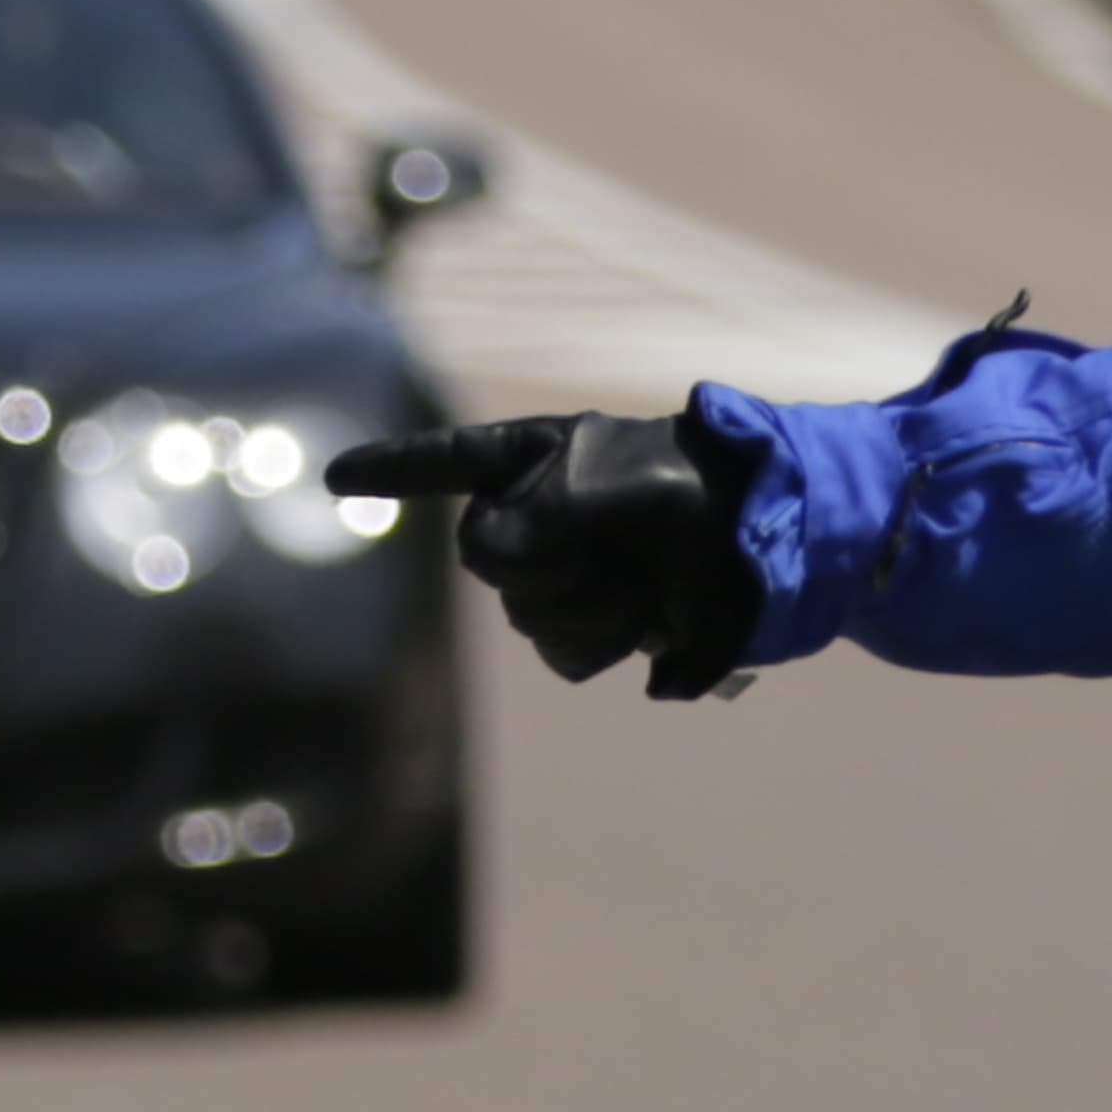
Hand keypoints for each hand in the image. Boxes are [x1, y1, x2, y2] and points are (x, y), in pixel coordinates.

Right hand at [328, 414, 762, 697]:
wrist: (775, 549)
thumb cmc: (699, 492)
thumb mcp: (619, 485)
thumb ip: (543, 515)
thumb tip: (489, 561)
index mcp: (539, 458)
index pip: (449, 461)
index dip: (390, 471)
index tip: (336, 479)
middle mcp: (541, 513)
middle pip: (484, 558)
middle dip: (543, 565)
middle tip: (608, 550)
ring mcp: (567, 572)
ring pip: (525, 614)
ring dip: (583, 608)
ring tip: (639, 585)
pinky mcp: (599, 625)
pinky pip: (563, 653)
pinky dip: (601, 642)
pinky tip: (643, 621)